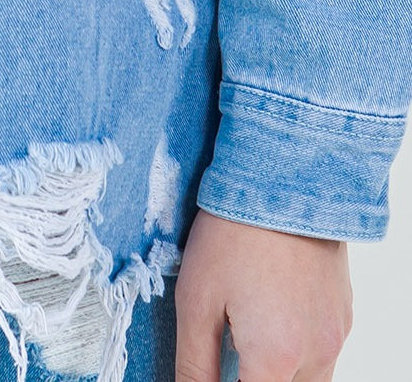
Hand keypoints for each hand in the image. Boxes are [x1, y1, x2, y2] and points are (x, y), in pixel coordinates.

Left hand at [174, 208, 352, 380]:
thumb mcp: (195, 300)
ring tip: (249, 323)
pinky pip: (323, 349)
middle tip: (231, 337)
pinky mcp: (344, 311)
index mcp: (274, 360)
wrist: (284, 177)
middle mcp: (315, 355)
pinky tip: (274, 306)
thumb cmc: (233, 235)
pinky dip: (299, 344)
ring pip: (309, 379)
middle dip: (255, 376)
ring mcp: (336, 334)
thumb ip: (195, 365)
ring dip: (278, 368)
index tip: (218, 365)